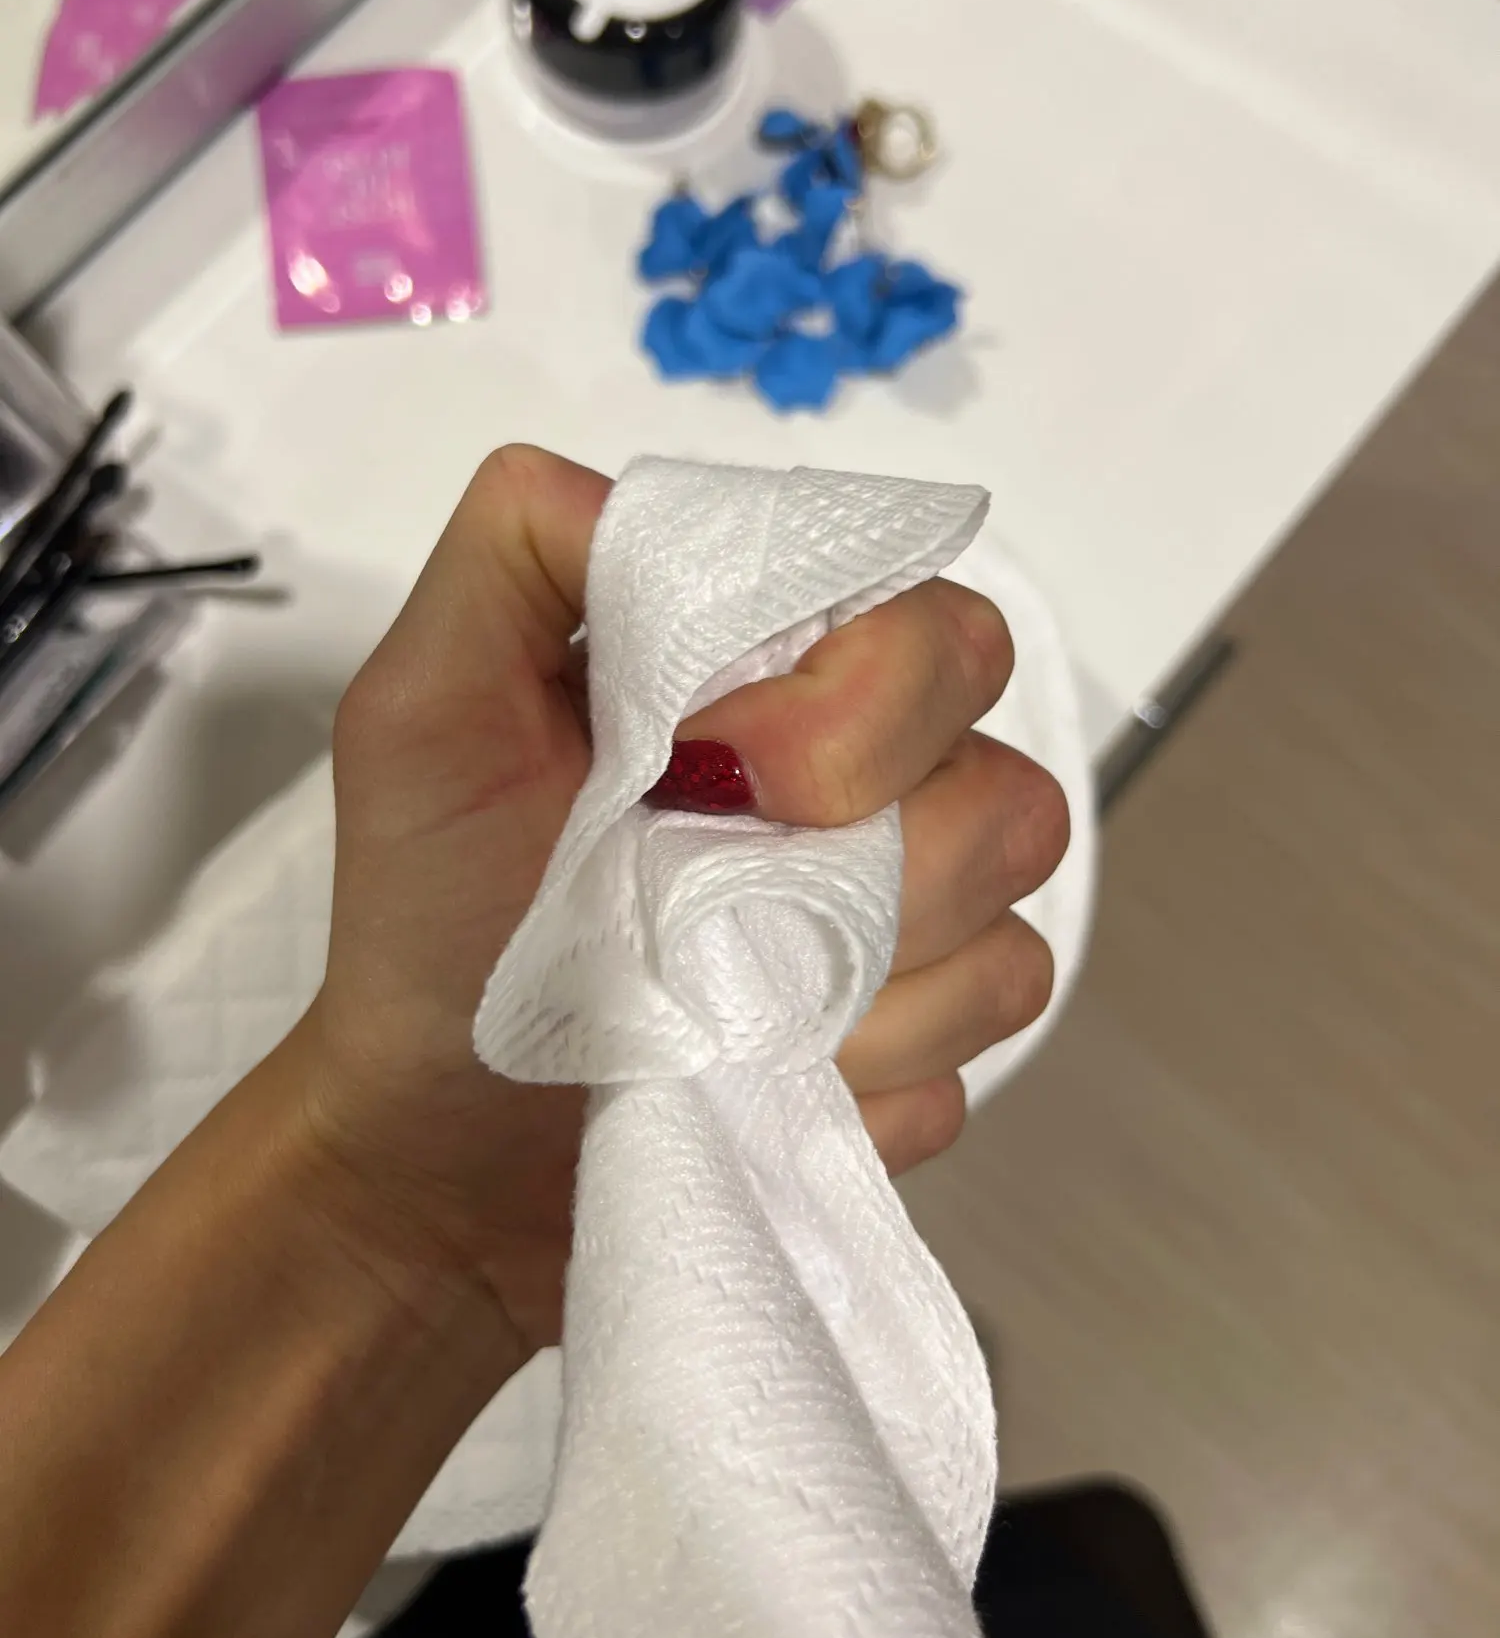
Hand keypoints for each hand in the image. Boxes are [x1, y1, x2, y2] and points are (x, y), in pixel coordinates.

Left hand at [301, 447, 1067, 1357]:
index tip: (715, 769)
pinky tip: (756, 1074)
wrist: (443, 1143)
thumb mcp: (424, 712)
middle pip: (1006, 771)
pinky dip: (864, 1072)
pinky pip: (976, 1045)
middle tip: (708, 895)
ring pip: (1014, 910)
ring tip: (717, 996)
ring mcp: (914, 923)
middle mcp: (875, 782)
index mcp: (779, 679)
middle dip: (869, 841)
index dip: (856, 702)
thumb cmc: (432, 920)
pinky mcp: (925, 1050)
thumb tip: (651, 493)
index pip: (933, 625)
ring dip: (853, 972)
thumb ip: (519, 553)